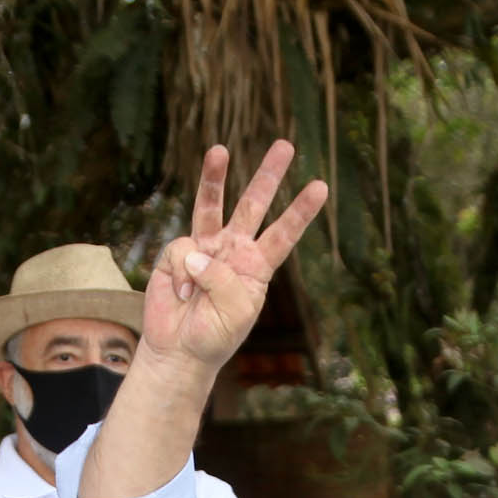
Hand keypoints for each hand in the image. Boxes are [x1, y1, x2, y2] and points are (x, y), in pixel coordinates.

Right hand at [141, 141, 329, 372]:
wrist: (179, 351)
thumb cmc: (214, 336)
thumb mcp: (235, 312)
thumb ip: (222, 278)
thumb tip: (197, 251)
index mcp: (257, 266)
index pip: (284, 233)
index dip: (300, 210)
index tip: (320, 186)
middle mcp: (233, 250)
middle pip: (253, 204)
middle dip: (268, 175)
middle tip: (285, 145)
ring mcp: (204, 248)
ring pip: (212, 205)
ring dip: (215, 177)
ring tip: (219, 150)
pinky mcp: (177, 254)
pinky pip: (182, 250)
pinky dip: (183, 274)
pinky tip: (182, 294)